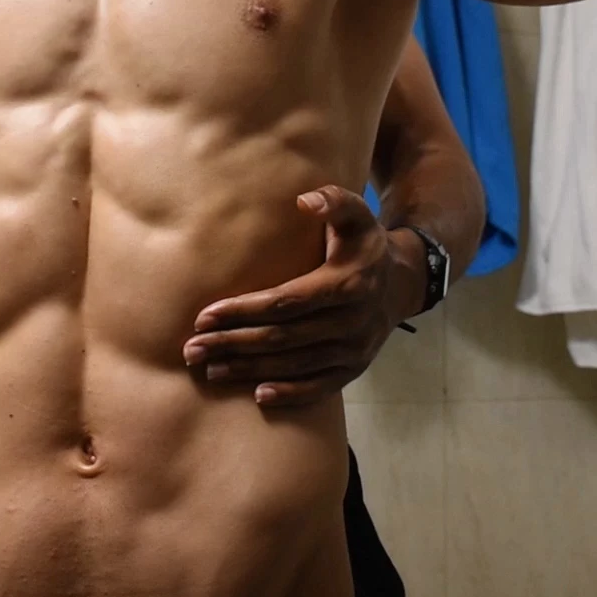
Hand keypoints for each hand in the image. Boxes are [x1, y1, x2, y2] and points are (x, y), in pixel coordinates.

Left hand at [183, 186, 426, 408]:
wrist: (403, 282)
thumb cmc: (365, 245)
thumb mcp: (358, 215)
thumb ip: (334, 201)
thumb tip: (304, 200)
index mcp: (347, 285)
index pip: (285, 303)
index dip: (244, 310)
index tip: (204, 315)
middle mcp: (352, 322)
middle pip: (283, 338)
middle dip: (234, 344)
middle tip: (192, 349)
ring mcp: (355, 350)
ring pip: (295, 365)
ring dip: (250, 369)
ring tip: (211, 369)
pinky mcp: (355, 368)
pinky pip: (320, 386)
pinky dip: (290, 393)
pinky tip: (257, 395)